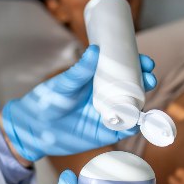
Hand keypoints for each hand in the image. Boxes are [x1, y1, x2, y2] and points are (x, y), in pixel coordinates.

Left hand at [1, 46, 155, 161]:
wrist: (34, 128)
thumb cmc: (47, 101)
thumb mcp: (64, 84)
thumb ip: (79, 71)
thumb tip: (95, 49)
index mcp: (97, 80)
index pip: (123, 70)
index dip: (137, 65)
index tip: (146, 61)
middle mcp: (106, 96)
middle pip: (133, 88)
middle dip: (145, 82)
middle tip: (149, 77)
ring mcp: (107, 115)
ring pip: (132, 108)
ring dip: (144, 102)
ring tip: (146, 97)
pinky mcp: (105, 133)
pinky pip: (125, 130)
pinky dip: (135, 126)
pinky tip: (140, 121)